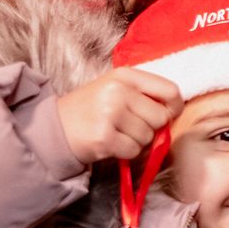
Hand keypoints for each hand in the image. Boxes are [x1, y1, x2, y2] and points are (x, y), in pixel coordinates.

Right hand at [53, 68, 181, 165]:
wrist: (53, 128)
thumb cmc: (90, 109)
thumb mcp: (115, 89)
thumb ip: (144, 94)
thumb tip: (175, 111)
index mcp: (125, 75)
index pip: (170, 90)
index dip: (173, 107)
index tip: (166, 115)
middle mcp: (118, 91)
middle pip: (161, 117)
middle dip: (150, 128)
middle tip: (129, 127)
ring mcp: (110, 113)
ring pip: (148, 136)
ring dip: (136, 141)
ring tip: (116, 133)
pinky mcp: (104, 137)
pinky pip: (133, 150)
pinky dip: (125, 152)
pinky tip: (110, 144)